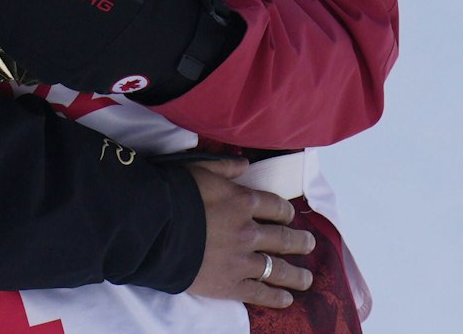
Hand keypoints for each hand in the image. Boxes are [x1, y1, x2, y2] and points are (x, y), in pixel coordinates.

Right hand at [185, 159, 314, 306]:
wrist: (154, 227)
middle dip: (300, 242)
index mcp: (244, 202)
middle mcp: (249, 232)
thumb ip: (225, 167)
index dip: (285, 212)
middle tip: (309, 244)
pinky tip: (287, 299)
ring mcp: (242, 261)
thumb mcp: (200, 170)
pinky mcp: (230, 285)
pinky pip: (259, 293)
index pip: (276, 207)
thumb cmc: (174, 194)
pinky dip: (276, 297)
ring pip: (278, 269)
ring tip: (307, 279)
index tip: (289, 217)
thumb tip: (245, 163)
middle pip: (283, 239)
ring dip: (296, 275)